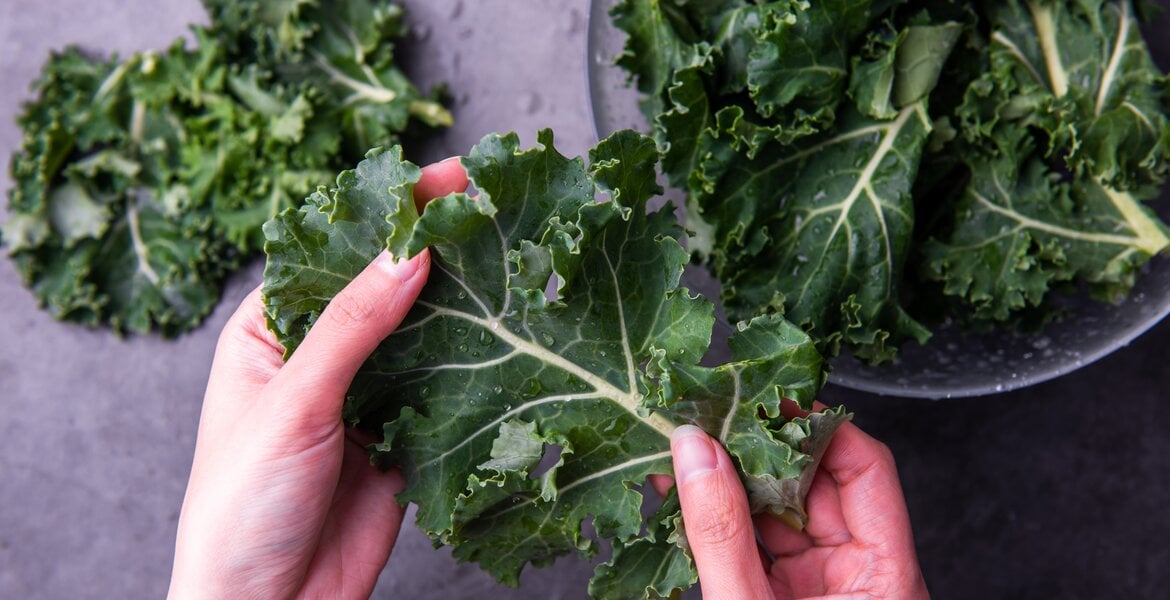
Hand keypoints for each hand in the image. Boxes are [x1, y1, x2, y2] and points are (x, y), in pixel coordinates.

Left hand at [168, 158, 468, 598]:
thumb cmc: (239, 507)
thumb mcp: (291, 403)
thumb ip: (353, 328)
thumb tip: (407, 252)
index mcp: (269, 331)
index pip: (336, 251)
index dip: (389, 208)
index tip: (447, 176)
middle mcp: (318, 356)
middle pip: (384, 285)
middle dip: (435, 246)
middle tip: (492, 204)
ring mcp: (363, 396)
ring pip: (420, 334)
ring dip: (460, 301)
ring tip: (510, 255)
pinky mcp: (400, 436)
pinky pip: (442, 387)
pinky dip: (473, 364)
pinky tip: (506, 335)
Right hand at [670, 414, 928, 598]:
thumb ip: (722, 533)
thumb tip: (696, 453)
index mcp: (884, 575)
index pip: (866, 468)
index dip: (819, 426)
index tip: (771, 399)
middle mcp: (859, 574)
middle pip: (817, 484)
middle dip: (761, 450)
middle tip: (714, 418)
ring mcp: (821, 588)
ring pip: (779, 512)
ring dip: (732, 483)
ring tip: (688, 450)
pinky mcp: (785, 599)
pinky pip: (754, 546)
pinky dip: (719, 522)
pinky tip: (683, 496)